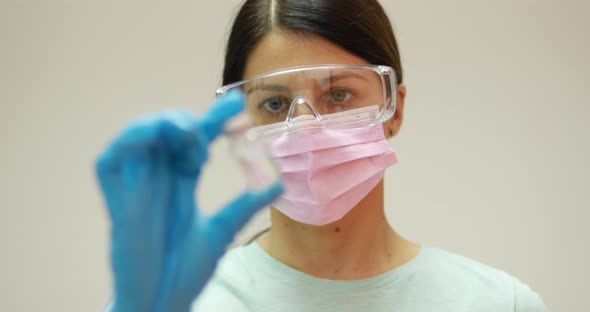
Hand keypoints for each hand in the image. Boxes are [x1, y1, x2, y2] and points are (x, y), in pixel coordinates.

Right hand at [95, 91, 282, 311]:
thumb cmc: (182, 270)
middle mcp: (158, 178)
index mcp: (180, 183)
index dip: (214, 120)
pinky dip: (131, 140)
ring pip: (138, 136)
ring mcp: (135, 186)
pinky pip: (110, 159)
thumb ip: (245, 205)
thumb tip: (278, 184)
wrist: (161, 302)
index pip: (197, 140)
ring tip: (189, 135)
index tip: (240, 104)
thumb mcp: (222, 230)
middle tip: (207, 136)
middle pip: (167, 131)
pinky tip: (158, 137)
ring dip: (164, 125)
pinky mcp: (116, 199)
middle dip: (189, 122)